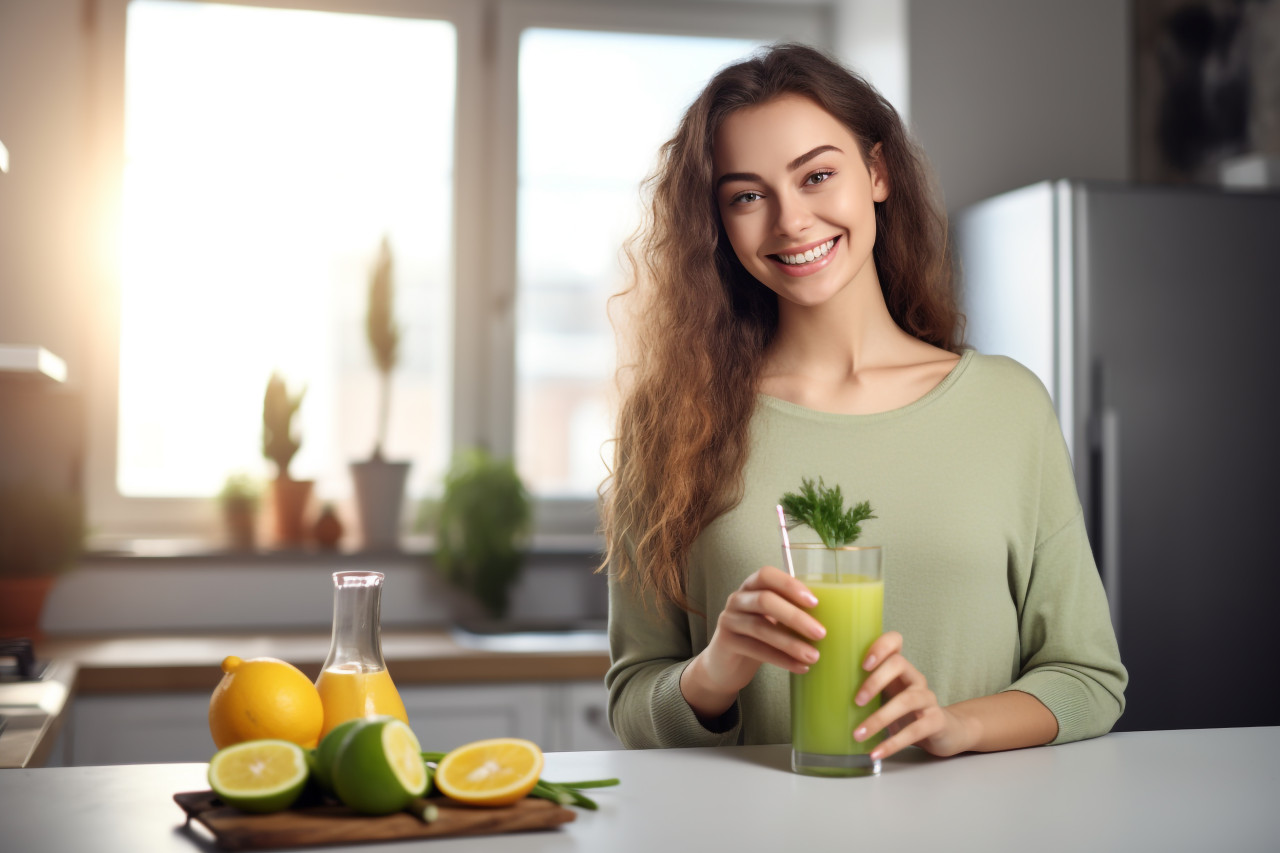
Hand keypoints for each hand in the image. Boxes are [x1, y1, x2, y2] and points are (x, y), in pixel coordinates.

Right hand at [681, 565, 826, 719]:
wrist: (725, 664)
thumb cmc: (757, 636)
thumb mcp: (771, 618)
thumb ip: (791, 610)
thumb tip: (836, 615)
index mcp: (751, 586)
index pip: (766, 575)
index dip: (789, 585)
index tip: (814, 601)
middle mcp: (737, 599)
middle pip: (765, 601)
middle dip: (795, 616)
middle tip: (821, 633)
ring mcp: (729, 620)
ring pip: (760, 628)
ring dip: (791, 643)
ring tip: (814, 656)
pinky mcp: (726, 643)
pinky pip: (756, 650)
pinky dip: (781, 660)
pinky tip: (801, 667)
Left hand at [852, 631, 973, 759]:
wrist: (944, 731)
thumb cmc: (906, 712)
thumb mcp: (886, 696)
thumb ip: (865, 689)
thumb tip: (824, 694)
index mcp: (900, 669)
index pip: (895, 641)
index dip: (880, 646)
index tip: (863, 663)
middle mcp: (915, 678)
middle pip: (898, 664)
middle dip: (875, 681)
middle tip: (856, 701)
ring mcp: (928, 699)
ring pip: (906, 700)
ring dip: (879, 718)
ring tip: (858, 734)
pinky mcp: (936, 721)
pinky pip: (914, 730)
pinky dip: (892, 743)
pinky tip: (876, 753)